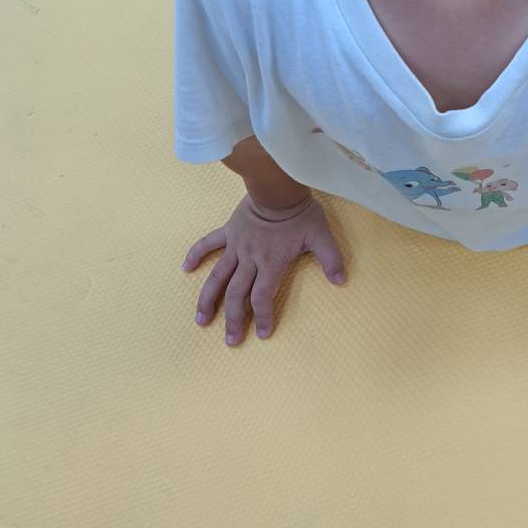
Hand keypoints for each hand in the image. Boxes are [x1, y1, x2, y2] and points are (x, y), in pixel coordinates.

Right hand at [182, 192, 344, 343]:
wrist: (278, 186)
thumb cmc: (300, 213)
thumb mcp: (320, 236)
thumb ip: (331, 258)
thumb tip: (341, 280)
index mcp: (270, 263)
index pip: (262, 297)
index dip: (263, 317)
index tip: (263, 333)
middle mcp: (249, 259)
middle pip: (236, 295)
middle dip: (233, 320)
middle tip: (231, 340)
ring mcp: (236, 245)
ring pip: (218, 277)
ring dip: (208, 299)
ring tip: (201, 320)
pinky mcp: (229, 230)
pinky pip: (208, 243)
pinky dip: (196, 254)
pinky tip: (186, 268)